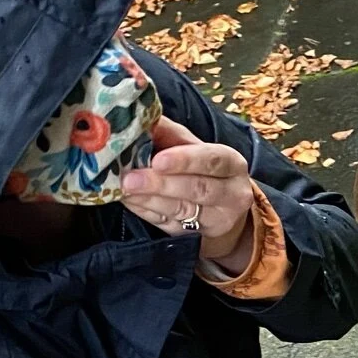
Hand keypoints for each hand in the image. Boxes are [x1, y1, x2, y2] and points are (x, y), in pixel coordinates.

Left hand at [122, 118, 258, 271]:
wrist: (221, 207)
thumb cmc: (201, 169)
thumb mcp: (191, 147)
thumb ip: (168, 133)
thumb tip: (139, 119)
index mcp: (232, 164)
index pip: (213, 160)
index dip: (186, 160)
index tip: (158, 160)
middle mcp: (232, 194)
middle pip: (198, 189)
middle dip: (161, 184)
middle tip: (130, 178)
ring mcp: (217, 220)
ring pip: (183, 210)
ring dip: (149, 199)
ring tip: (124, 188)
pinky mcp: (198, 237)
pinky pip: (170, 226)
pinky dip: (147, 212)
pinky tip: (130, 201)